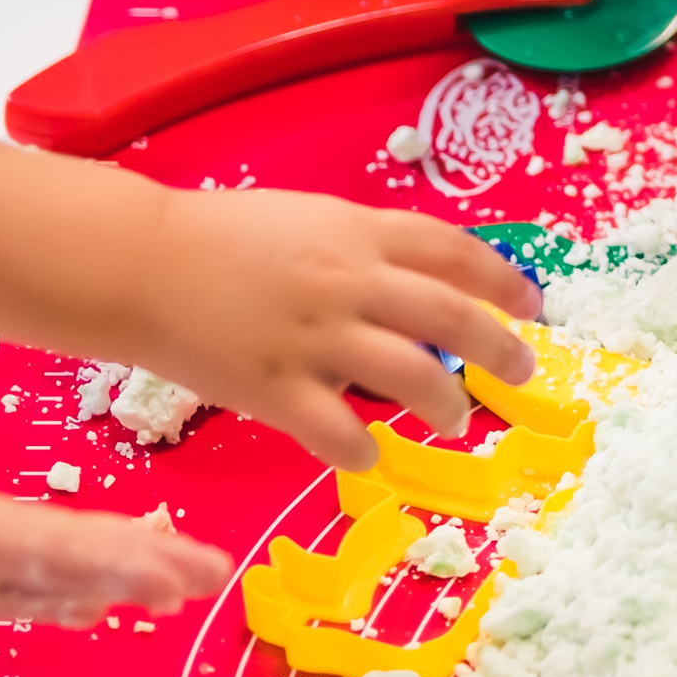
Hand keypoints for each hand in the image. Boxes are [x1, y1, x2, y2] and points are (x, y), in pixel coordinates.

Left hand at [0, 430, 230, 630]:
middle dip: (140, 562)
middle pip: (66, 550)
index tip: (189, 567)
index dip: (126, 557)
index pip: (56, 539)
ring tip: (165, 589)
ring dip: (106, 580)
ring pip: (40, 573)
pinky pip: (0, 593)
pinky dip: (48, 598)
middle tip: (210, 577)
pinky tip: (71, 605)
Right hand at [120, 189, 548, 471]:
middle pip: (453, 318)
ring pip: (411, 378)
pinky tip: (371, 456)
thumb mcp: (312, 219)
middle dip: (502, 349)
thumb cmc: (225, 238)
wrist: (143, 264)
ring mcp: (314, 338)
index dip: (505, 281)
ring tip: (455, 420)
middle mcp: (349, 282)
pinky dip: (364, 451)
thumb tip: (426, 284)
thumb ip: (367, 248)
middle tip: (523, 372)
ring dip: (446, 405)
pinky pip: (338, 432)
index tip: (533, 305)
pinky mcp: (275, 388)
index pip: (456, 253)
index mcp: (360, 233)